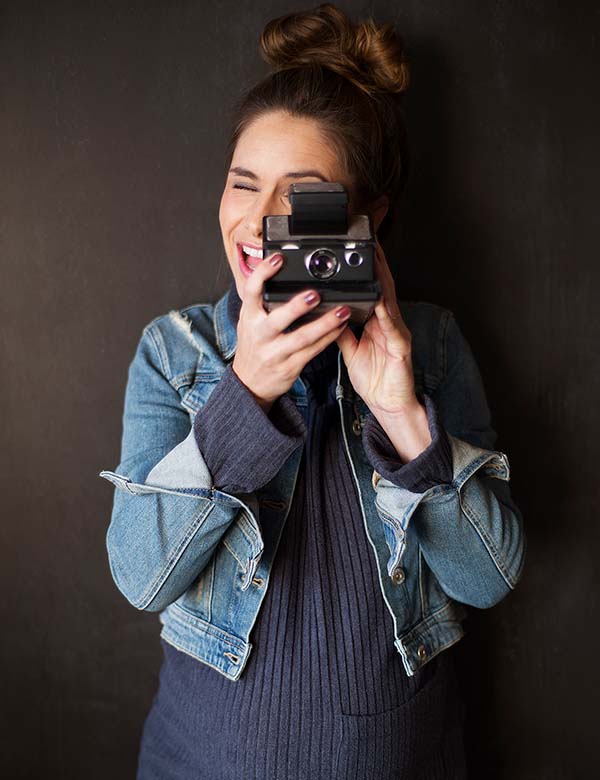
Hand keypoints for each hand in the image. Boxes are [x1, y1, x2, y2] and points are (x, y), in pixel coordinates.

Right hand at [232, 253, 351, 411]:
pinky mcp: (290, 366)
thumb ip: (259, 300)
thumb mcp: (249, 321)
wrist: (250, 382)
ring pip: (301, 338)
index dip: (263, 273)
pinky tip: (340, 327)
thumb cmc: (254, 346)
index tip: (278, 258)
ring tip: (341, 311)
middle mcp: (260, 334)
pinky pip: (312, 351)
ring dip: (324, 324)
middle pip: (277, 319)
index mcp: (249, 317)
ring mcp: (275, 352)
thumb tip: (270, 268)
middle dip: (297, 307)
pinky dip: (328, 338)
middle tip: (315, 293)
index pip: (251, 291)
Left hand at [335, 239, 420, 417]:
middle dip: (378, 264)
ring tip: (376, 261)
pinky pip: (392, 327)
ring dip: (383, 281)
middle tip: (370, 242)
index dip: (367, 270)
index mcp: (377, 322)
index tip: (357, 250)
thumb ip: (340, 331)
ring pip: (390, 301)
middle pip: (383, 287)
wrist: (389, 404)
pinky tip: (380, 301)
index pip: (372, 290)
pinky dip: (386, 313)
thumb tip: (326, 313)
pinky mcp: (401, 347)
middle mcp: (389, 323)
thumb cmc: (374, 379)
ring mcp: (397, 333)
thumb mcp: (351, 350)